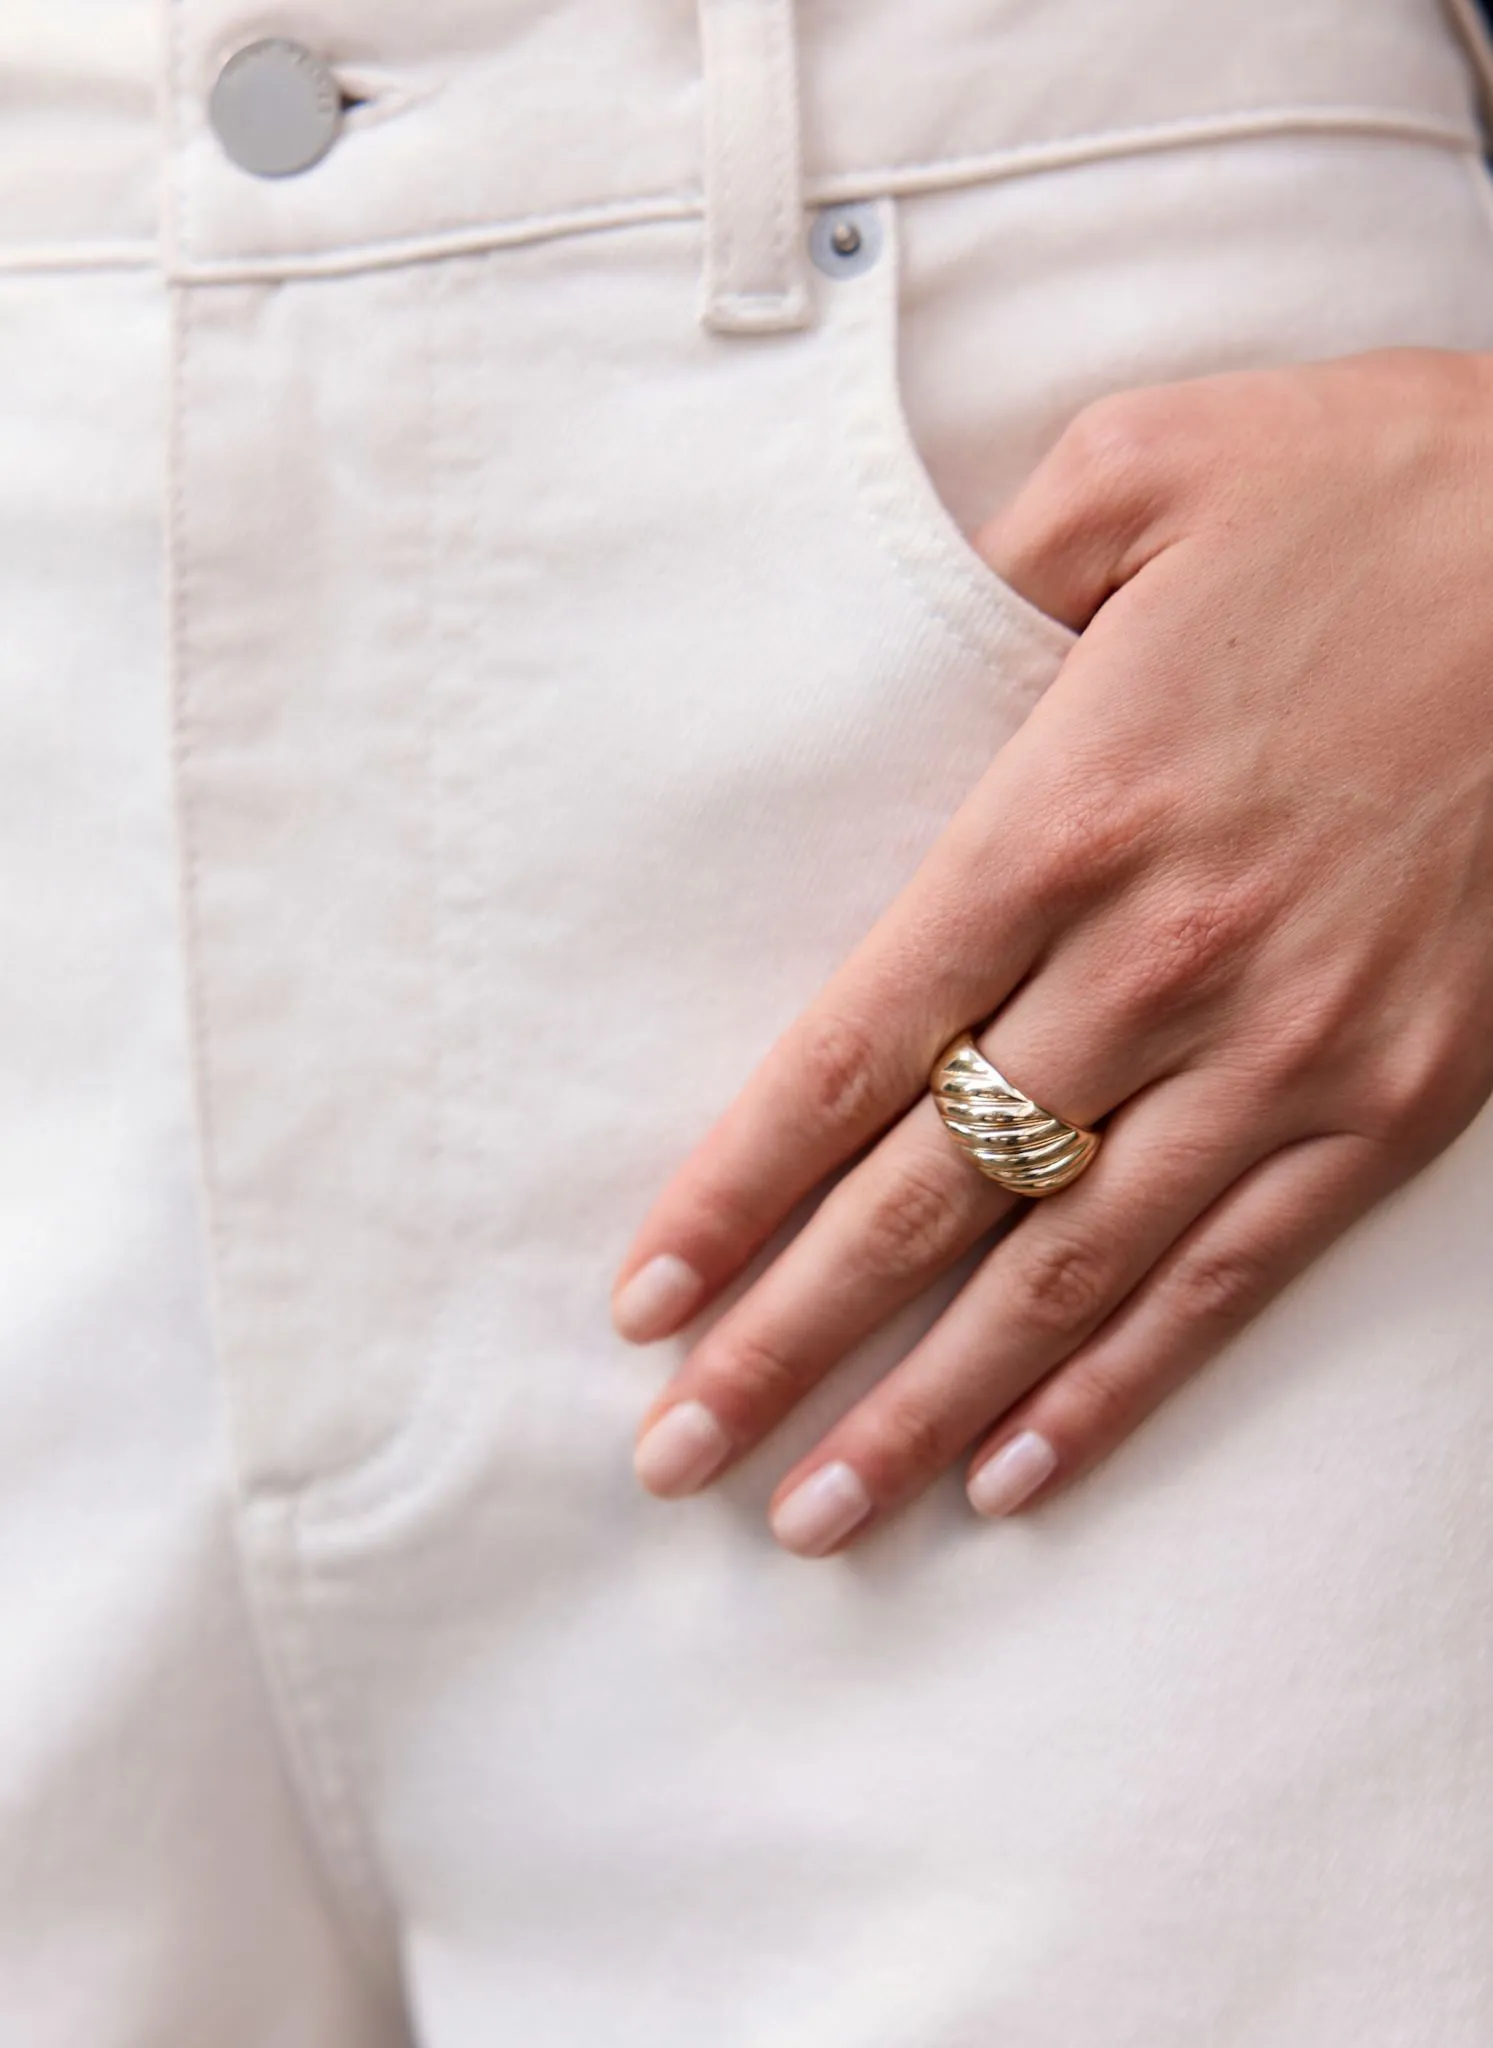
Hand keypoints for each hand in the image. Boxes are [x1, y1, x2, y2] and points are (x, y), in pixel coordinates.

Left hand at [611, 347, 1492, 1556]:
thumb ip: (983, 570)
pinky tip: (1025, 1476)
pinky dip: (1124, 1386)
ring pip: (1064, 1271)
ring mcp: (1283, 1051)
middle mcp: (1156, 964)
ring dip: (927, 1405)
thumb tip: (879, 641)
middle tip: (674, 1456)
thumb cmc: (1376, 494)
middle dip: (787, 1338)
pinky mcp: (1391, 1102)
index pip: (852, 1054)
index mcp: (1063, 818)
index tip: (643, 1301)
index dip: (735, 1193)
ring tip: (816, 1516)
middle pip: (927, 1195)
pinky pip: (1232, 1277)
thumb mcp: (1144, 468)